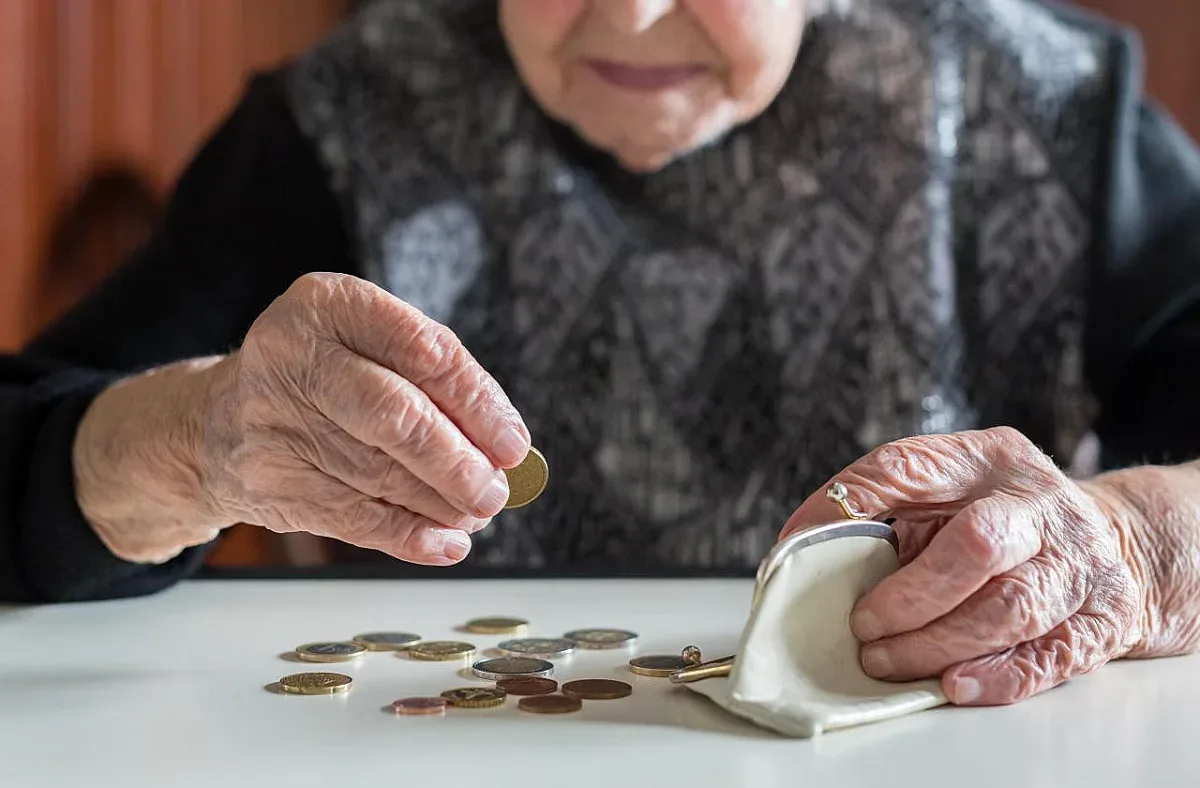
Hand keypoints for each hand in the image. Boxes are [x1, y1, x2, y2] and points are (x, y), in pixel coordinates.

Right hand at [78, 272, 528, 564]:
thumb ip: (433, 383)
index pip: (423, 350)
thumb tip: (504, 448)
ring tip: (476, 512)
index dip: (478, 402)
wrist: (217, 422)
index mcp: (328, 304)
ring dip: (441, 503)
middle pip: (396, 416)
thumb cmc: (323, 378)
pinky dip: (408, 535)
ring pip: (379, 473)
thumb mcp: (367, 347)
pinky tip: (445, 543)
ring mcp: (273, 421)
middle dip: (458, 461)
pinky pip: (353, 517)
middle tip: (496, 491)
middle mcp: (293, 356)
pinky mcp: (269, 481)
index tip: (514, 443)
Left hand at [777, 427, 1148, 705]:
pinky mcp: (1101, 617)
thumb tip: (801, 547)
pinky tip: (954, 684)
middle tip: (862, 625)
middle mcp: (1039, 504)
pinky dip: (997, 676)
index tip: (799, 543)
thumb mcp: (949, 491)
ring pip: (1010, 608)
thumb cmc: (1001, 519)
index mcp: (987, 459)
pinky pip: (1049, 655)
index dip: (848, 503)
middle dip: (910, 595)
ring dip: (937, 643)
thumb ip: (886, 509)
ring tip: (886, 661)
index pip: (908, 466)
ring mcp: (1077, 561)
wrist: (1113, 541)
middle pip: (976, 545)